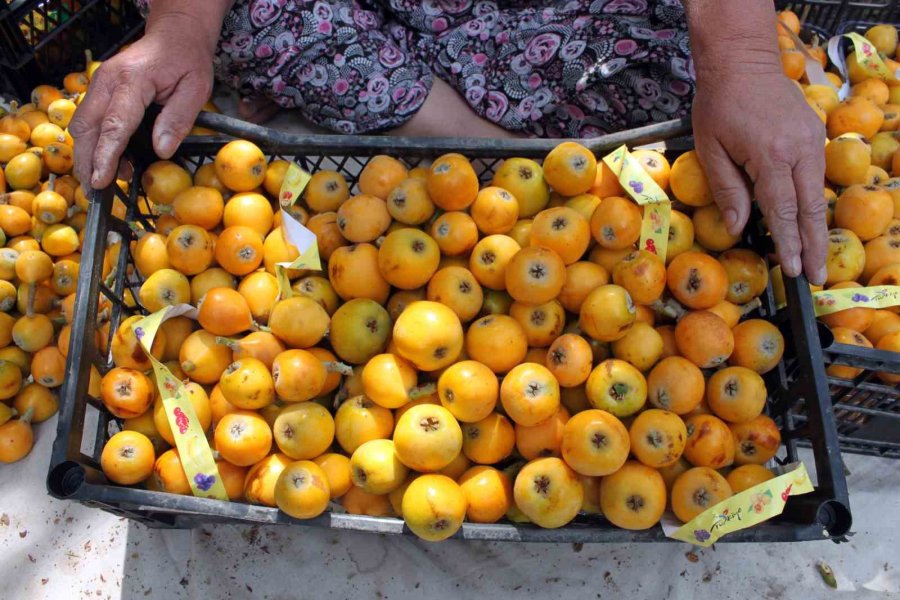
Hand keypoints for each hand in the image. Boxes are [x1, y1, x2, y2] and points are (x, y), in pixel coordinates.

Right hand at [70, 14, 215, 191]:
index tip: (102, 180)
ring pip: (82, 125)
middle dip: (87, 162)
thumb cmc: (187, 60)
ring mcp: (99, 84)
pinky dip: (94, 143)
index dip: (107, 156)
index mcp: (132, 81)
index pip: (115, 124)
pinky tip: (111, 162)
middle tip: (96, 192)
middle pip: (87, 128)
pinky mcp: (99, 90)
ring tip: (105, 181)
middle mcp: (107, 81)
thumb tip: (161, 151)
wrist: (174, 34)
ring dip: (89, 155)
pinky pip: (90, 120)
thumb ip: (178, 119)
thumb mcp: (196, 88)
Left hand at [691, 70, 827, 284]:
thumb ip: (727, 190)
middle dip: (814, 246)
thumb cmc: (718, 105)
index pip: (782, 209)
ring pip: (818, 194)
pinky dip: (811, 203)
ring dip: (816, 228)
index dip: (789, 243)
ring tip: (814, 258)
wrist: (743, 62)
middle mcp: (800, 149)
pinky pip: (814, 176)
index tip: (794, 270)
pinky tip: (806, 224)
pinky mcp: (814, 135)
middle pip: (811, 208)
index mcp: (771, 155)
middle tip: (815, 278)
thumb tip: (738, 228)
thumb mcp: (711, 149)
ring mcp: (812, 140)